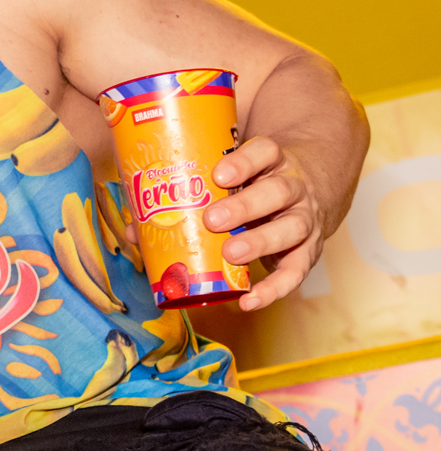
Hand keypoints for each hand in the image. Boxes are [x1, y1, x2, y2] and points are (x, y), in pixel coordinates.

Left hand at [203, 136, 323, 311]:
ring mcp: (305, 218)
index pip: (265, 151)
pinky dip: (275, 288)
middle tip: (213, 219)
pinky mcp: (309, 250)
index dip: (244, 161)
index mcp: (271, 162)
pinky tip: (249, 300)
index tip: (219, 174)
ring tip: (230, 254)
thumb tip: (136, 227)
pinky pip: (297, 271)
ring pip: (292, 228)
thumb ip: (190, 193)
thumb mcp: (232, 179)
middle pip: (277, 191)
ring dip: (260, 242)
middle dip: (245, 206)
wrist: (315, 189)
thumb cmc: (254, 184)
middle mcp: (293, 187)